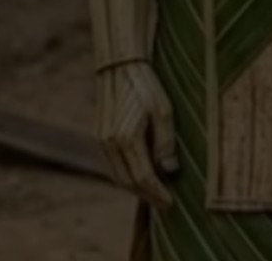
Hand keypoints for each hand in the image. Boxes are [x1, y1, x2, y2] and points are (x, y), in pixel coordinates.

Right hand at [95, 61, 176, 208]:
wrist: (120, 66)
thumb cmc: (146, 85)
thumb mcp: (164, 111)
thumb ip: (166, 142)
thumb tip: (169, 170)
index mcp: (125, 139)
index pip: (142, 177)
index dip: (157, 193)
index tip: (171, 203)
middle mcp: (109, 143)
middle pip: (127, 181)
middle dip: (147, 196)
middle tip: (165, 205)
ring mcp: (101, 140)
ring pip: (117, 175)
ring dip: (136, 188)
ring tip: (155, 194)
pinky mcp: (100, 135)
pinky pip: (113, 164)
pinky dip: (127, 175)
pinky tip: (142, 175)